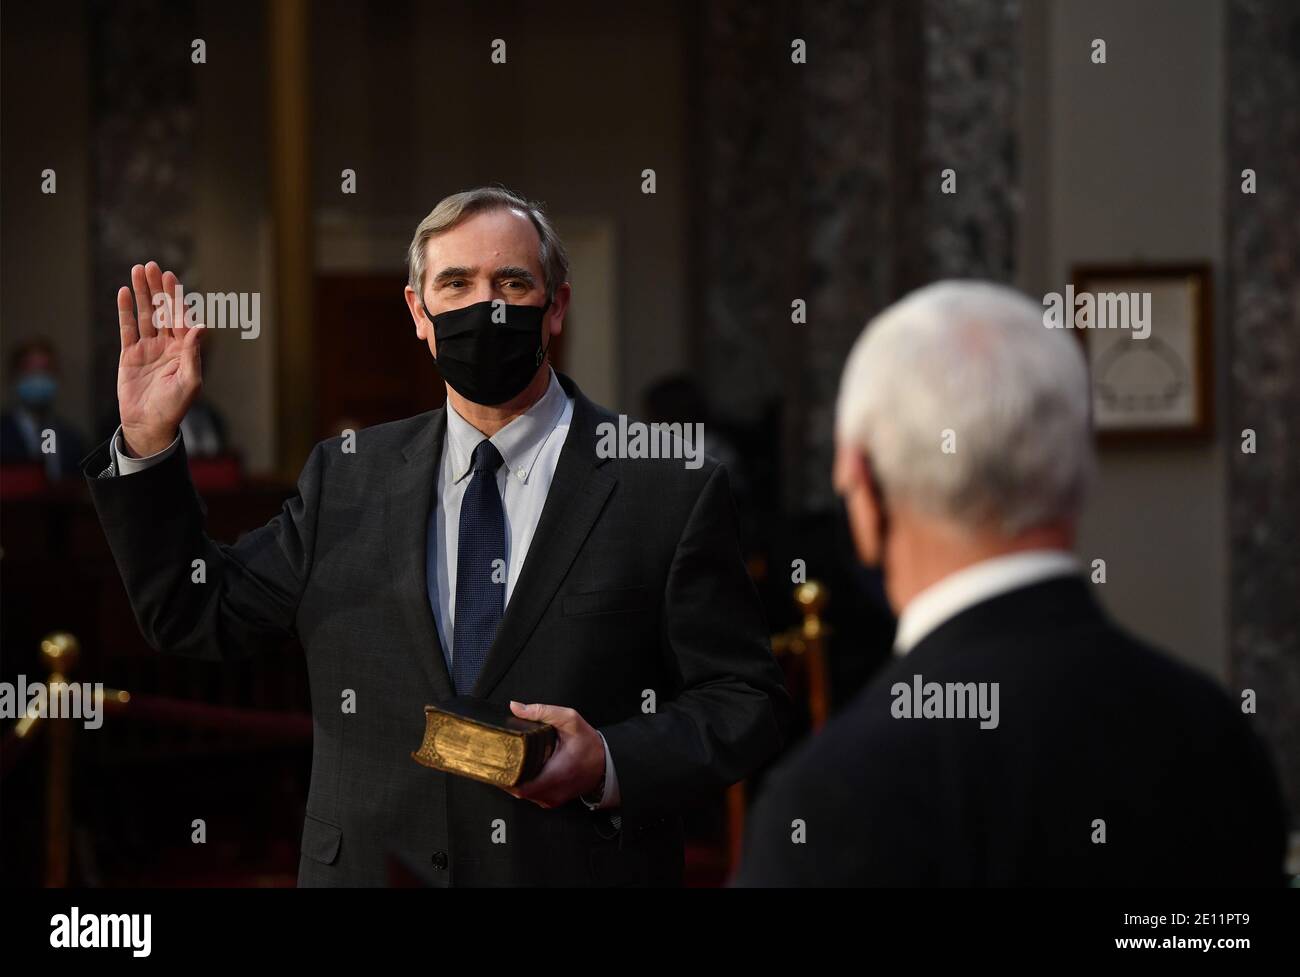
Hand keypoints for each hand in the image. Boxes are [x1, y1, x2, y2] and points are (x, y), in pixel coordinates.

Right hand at [117, 261, 203, 457]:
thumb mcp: (190, 381)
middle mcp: (167, 345)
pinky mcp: (129, 354)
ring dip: (141, 293)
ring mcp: (148, 348)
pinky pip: (127, 328)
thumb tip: (202, 326)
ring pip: (144, 314)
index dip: (176, 298)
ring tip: (137, 270)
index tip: (171, 278)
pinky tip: (123, 292)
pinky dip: (125, 310)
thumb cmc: (174, 407)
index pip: (181, 318)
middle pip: (162, 310)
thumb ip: (193, 353)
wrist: (149, 424)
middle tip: (152, 266)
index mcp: (185, 350)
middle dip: (157, 289)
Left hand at [504, 701, 605, 808]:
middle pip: (514, 789)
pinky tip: (521, 771)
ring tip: (506, 762)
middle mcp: (551, 793)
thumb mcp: (569, 720)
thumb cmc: (589, 744)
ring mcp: (550, 800)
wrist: (606, 764)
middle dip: (503, 774)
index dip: (501, 775)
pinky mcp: (551, 801)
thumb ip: (542, 711)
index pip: (517, 785)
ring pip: (521, 794)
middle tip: (495, 757)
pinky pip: (530, 795)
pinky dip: (523, 784)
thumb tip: (516, 708)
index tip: (493, 761)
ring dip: (513, 780)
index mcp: (554, 775)